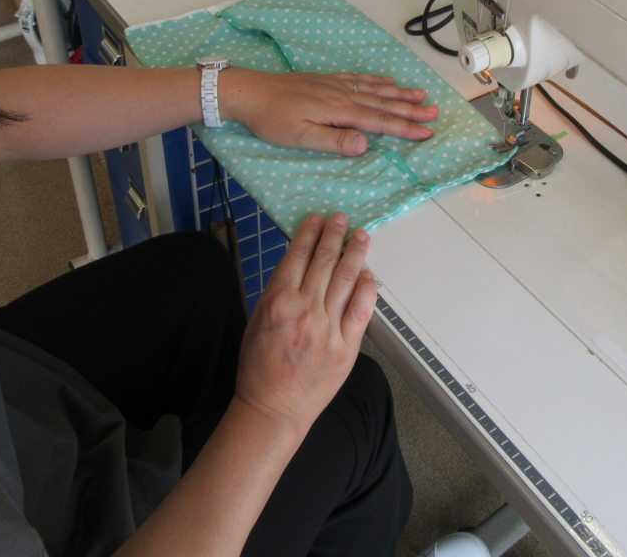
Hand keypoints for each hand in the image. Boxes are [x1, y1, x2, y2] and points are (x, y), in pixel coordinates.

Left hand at [220, 68, 437, 155]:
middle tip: (435, 112)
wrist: (249, 92)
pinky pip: (358, 78)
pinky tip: (386, 80)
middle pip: (383, 103)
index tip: (427, 131)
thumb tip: (366, 144)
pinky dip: (376, 80)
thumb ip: (335, 141)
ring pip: (374, 89)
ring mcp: (335, 84)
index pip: (379, 121)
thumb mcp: (300, 138)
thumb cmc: (272, 120)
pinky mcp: (326, 79)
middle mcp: (342, 94)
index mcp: (339, 111)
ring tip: (422, 94)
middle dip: (411, 109)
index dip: (405, 128)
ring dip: (399, 92)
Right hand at [234, 213, 375, 434]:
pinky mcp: (347, 346)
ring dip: (355, 252)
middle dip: (335, 235)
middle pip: (324, 261)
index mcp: (277, 301)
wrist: (273, 408)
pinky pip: (362, 309)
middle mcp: (304, 310)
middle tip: (342, 219)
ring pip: (346, 279)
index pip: (297, 256)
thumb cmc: (259, 367)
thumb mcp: (257, 321)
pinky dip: (366, 287)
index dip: (310, 233)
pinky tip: (368, 272)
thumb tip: (298, 264)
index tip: (317, 219)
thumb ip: (277, 292)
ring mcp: (328, 328)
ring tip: (361, 236)